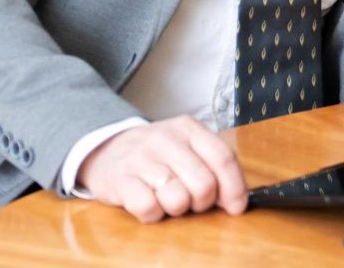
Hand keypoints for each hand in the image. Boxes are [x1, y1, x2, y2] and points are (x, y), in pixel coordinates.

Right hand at [76, 116, 246, 222]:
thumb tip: (235, 201)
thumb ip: (212, 167)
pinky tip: (148, 201)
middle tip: (190, 199)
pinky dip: (152, 213)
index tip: (236, 206)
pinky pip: (149, 208)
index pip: (223, 157)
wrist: (107, 150)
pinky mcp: (120, 179)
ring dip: (176, 208)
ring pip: (178, 199)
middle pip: (204, 184)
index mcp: (188, 128)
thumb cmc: (157, 155)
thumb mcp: (186, 148)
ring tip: (167, 197)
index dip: (234, 187)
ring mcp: (141, 158)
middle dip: (202, 202)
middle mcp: (165, 139)